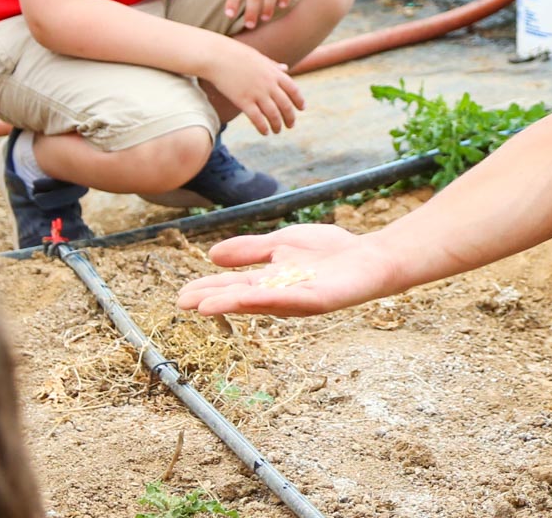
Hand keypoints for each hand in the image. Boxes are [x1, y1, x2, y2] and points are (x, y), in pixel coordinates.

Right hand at [177, 224, 399, 316]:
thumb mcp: (281, 245)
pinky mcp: (319, 299)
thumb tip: (211, 256)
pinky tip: (249, 297)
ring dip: (233, 304)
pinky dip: (269, 299)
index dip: (208, 289)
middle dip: (213, 300)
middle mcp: (280, 295)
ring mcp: (298, 298)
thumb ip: (250, 250)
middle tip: (183, 303)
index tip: (182, 295)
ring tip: (206, 306)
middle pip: (241, 297)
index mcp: (269, 281)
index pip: (233, 286)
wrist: (370, 257)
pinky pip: (292, 299)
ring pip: (262, 302)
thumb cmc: (329, 252)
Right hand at [199, 41, 304, 136]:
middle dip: (290, 117)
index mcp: (274, 73)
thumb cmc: (236, 54)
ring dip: (277, 125)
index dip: (299, 101)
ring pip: (273, 114)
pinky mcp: (243, 101)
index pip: (293, 90)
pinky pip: (257, 118)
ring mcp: (256, 93)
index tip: (301, 109)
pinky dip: (263, 127)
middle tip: (290, 125)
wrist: (216, 56)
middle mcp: (269, 84)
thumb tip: (286, 68)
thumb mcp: (259, 57)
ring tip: (277, 131)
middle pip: (285, 105)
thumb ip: (273, 65)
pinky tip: (265, 132)